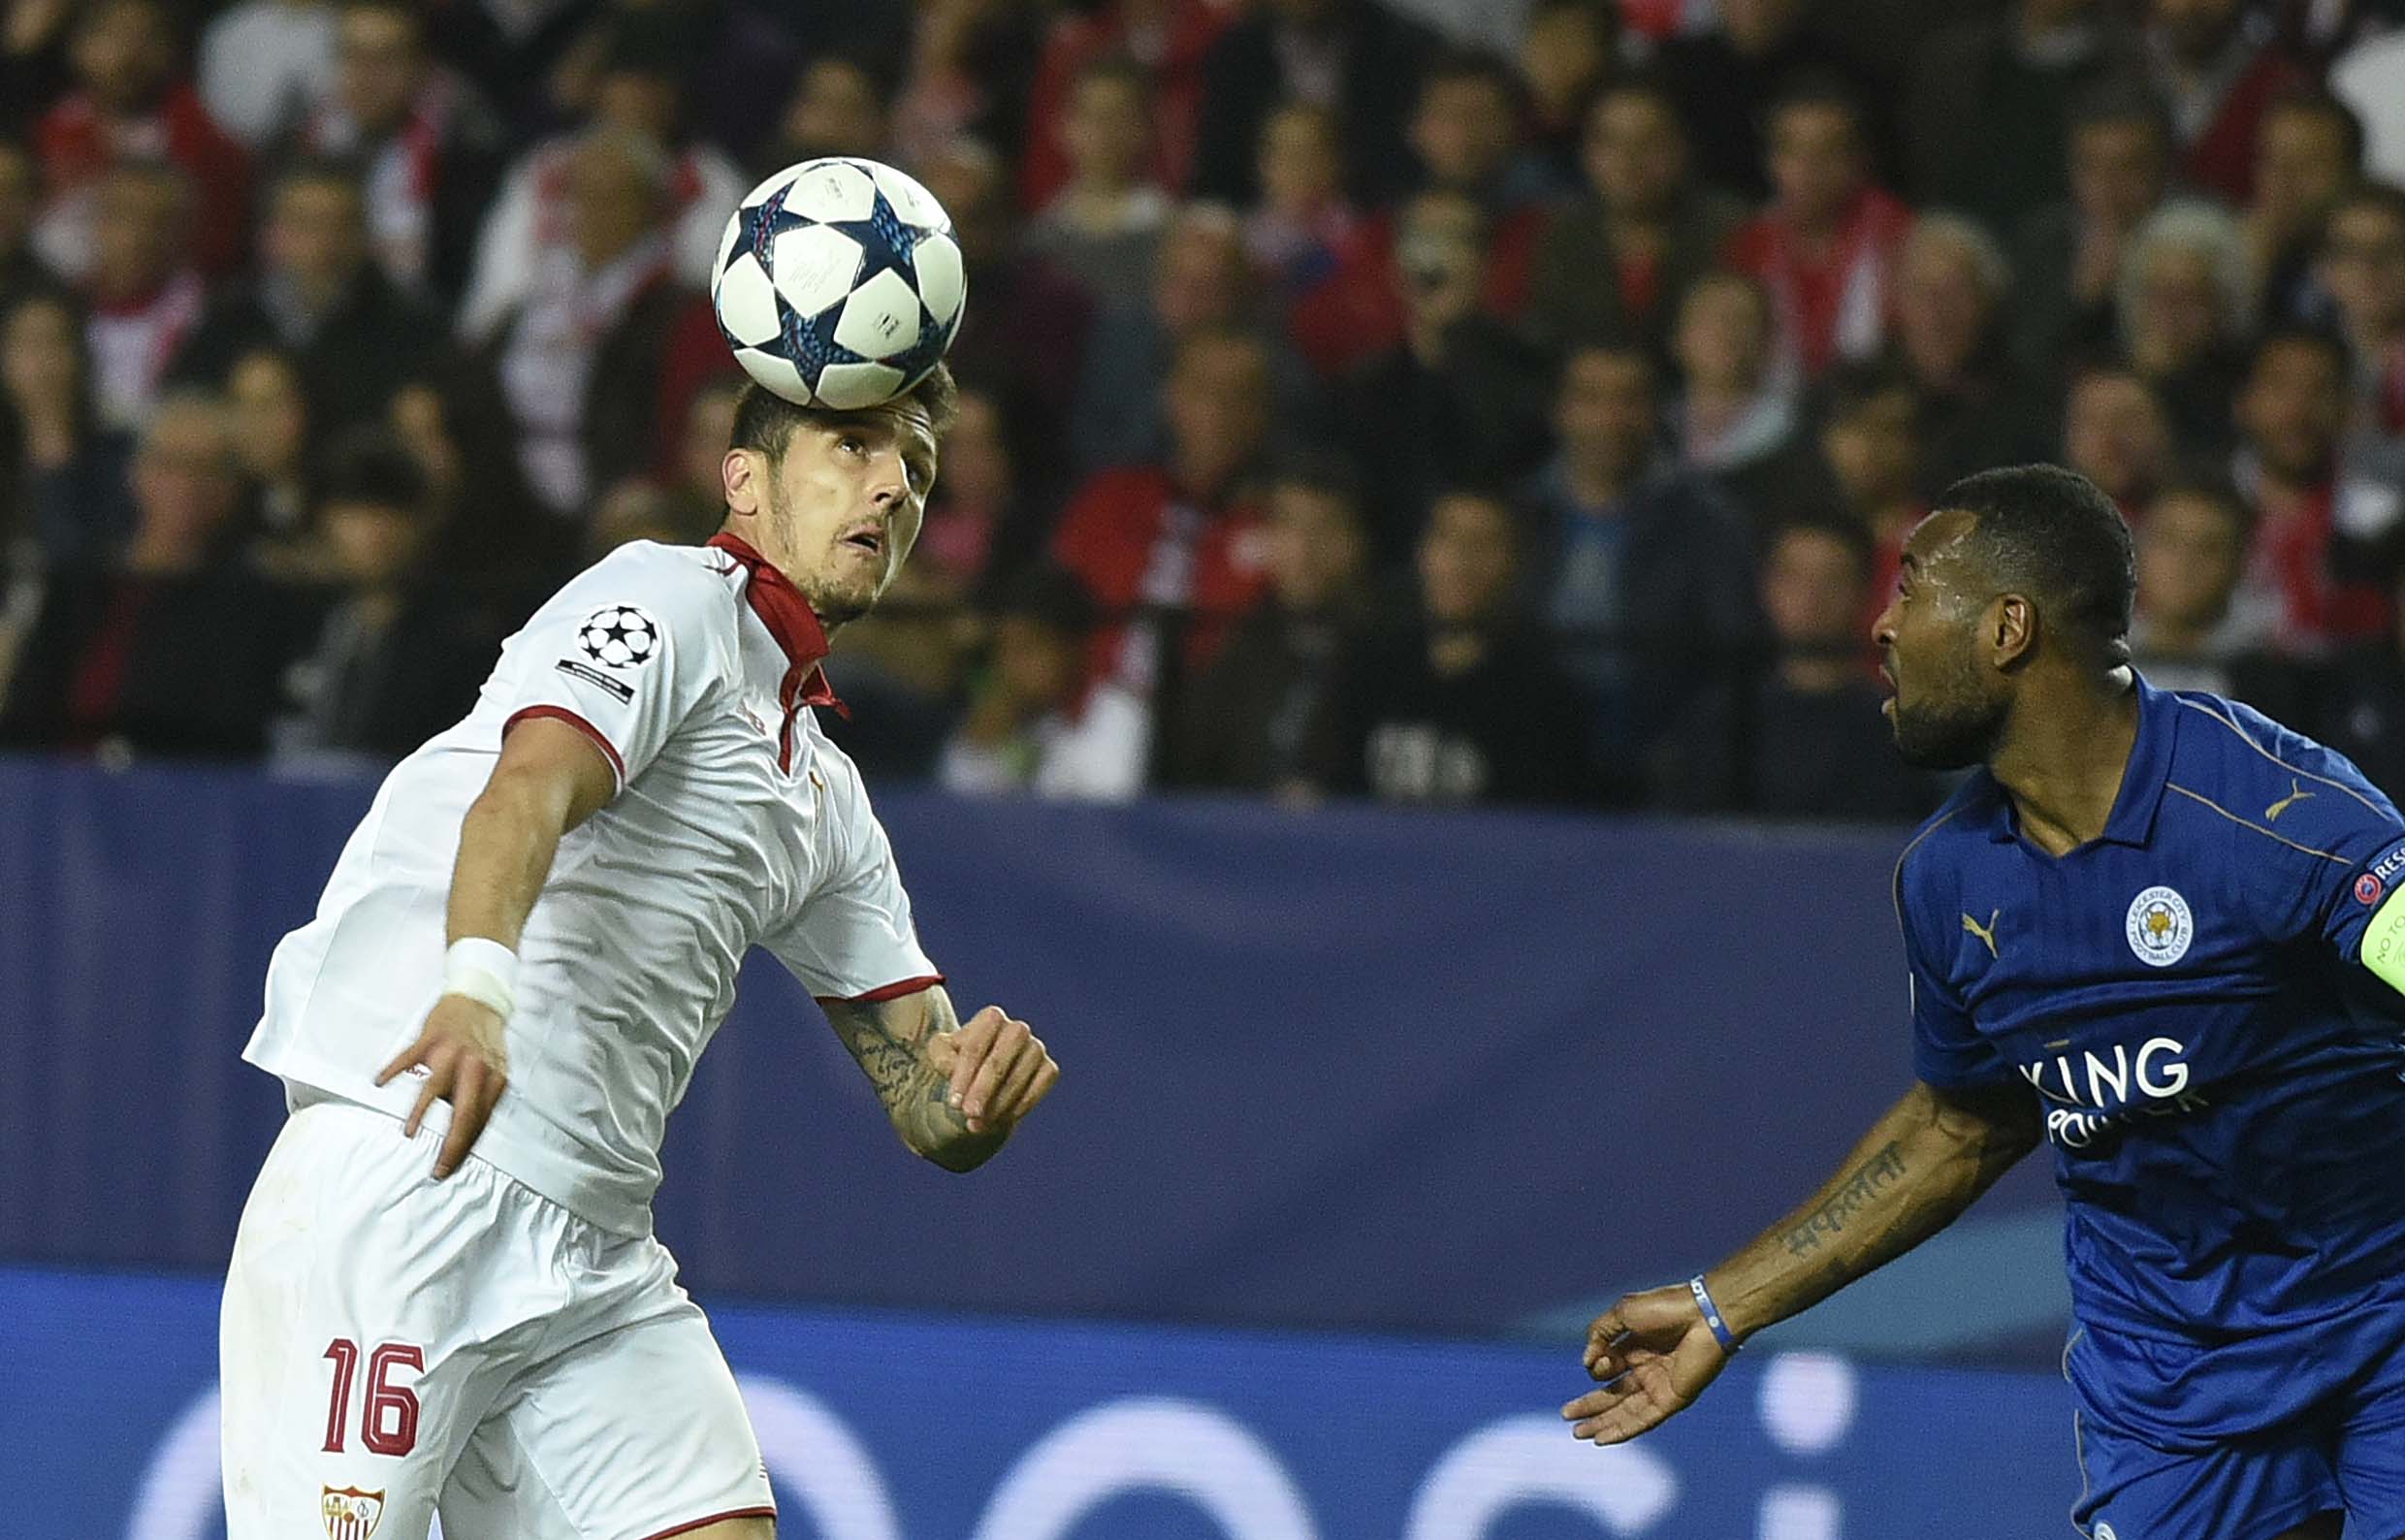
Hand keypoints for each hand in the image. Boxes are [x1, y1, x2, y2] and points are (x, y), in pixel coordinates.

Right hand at [375, 994, 509, 1178]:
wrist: (480, 999)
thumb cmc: (484, 1042)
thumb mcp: (495, 1070)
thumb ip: (483, 1097)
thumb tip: (466, 1133)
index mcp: (495, 1078)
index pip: (480, 1121)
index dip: (465, 1147)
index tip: (449, 1167)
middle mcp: (476, 1067)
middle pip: (465, 1113)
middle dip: (451, 1144)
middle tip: (437, 1168)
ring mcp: (452, 1052)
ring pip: (435, 1089)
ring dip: (420, 1114)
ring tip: (410, 1133)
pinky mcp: (430, 1038)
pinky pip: (408, 1058)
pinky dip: (393, 1071)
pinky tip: (381, 1083)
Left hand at [928, 1006, 1057, 1134]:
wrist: (982, 1075)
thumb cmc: (957, 1060)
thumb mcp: (941, 1055)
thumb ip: (941, 1057)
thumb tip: (954, 1069)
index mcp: (991, 1018)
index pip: (974, 1047)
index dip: (963, 1077)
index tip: (953, 1104)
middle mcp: (1018, 1029)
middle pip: (999, 1061)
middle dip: (983, 1090)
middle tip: (969, 1114)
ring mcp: (1036, 1048)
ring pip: (1018, 1078)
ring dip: (997, 1105)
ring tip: (977, 1124)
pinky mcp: (1049, 1068)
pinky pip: (1037, 1089)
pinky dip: (1018, 1107)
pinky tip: (998, 1122)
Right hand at [1560, 1283, 1731, 1444]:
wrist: (1705, 1315)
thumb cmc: (1667, 1307)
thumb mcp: (1623, 1313)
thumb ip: (1599, 1333)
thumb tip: (1586, 1361)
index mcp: (1636, 1346)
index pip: (1608, 1366)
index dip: (1597, 1365)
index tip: (1599, 1358)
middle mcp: (1647, 1369)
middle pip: (1613, 1393)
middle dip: (1590, 1405)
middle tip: (1567, 1414)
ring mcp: (1659, 1386)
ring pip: (1625, 1411)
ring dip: (1601, 1423)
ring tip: (1578, 1432)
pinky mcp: (1672, 1400)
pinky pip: (1643, 1420)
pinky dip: (1622, 1430)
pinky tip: (1601, 1438)